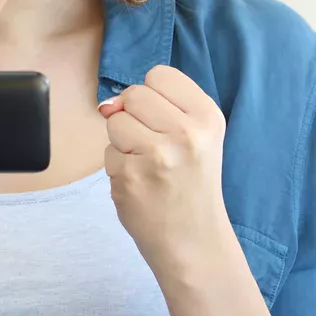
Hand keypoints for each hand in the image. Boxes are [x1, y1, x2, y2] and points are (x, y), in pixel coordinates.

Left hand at [100, 65, 232, 276]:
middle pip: (133, 95)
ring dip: (122, 142)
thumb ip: (160, 108)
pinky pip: (107, 153)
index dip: (153, 95)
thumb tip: (108, 103)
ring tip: (148, 165)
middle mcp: (186, 133)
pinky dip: (118, 167)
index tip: (164, 120)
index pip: (160, 74)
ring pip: (114, 122)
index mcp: (207, 117)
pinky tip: (141, 183)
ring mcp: (157, 155)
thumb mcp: (198, 137)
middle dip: (134, 117)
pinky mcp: (131, 176)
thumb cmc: (191, 184)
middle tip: (154, 146)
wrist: (194, 240)